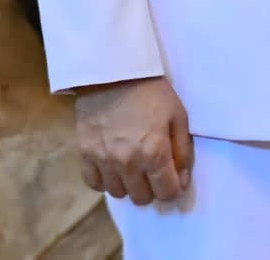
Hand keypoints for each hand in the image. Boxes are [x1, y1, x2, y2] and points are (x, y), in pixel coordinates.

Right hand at [74, 76, 193, 204]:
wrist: (114, 71)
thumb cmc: (151, 91)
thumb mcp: (178, 116)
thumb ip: (183, 151)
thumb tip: (181, 181)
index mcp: (154, 152)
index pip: (167, 192)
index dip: (173, 188)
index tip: (173, 178)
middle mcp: (128, 161)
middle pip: (142, 197)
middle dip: (152, 187)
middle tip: (153, 169)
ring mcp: (104, 159)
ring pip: (118, 193)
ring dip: (128, 184)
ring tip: (133, 165)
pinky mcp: (85, 153)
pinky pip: (94, 184)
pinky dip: (105, 180)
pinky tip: (113, 166)